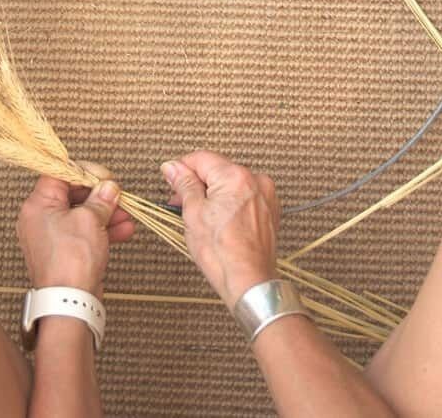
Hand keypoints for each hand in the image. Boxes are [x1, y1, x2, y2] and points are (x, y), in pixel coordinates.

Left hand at [17, 176, 134, 296]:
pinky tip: (124, 230)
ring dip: (106, 212)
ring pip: (81, 215)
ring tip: (127, 214)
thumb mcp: (90, 220)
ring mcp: (52, 236)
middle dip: (99, 195)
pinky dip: (102, 230)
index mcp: (38, 205)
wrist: (69, 303)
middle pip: (72, 194)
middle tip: (118, 195)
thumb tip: (108, 187)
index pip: (59, 173)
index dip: (84, 172)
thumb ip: (100, 199)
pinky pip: (83, 233)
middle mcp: (40, 218)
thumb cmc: (71, 261)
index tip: (104, 177)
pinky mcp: (64, 252)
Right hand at [161, 150, 279, 310]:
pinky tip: (219, 222)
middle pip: (217, 170)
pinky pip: (243, 196)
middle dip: (197, 184)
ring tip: (199, 216)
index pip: (201, 158)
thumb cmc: (222, 254)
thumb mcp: (193, 213)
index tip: (171, 180)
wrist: (249, 283)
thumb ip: (184, 184)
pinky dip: (229, 203)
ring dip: (213, 194)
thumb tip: (173, 167)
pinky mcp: (270, 210)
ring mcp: (265, 195)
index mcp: (235, 176)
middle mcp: (255, 180)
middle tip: (180, 203)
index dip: (181, 168)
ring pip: (230, 184)